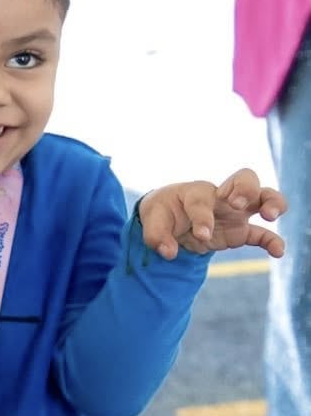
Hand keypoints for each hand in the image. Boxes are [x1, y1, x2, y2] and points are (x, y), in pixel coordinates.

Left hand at [138, 168, 287, 260]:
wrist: (171, 220)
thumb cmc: (163, 214)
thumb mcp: (153, 222)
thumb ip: (157, 236)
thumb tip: (168, 253)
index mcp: (195, 191)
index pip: (202, 201)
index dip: (202, 218)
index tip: (201, 234)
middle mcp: (220, 197)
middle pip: (245, 178)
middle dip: (245, 188)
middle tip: (236, 204)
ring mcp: (235, 213)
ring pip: (264, 197)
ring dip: (272, 203)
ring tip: (269, 215)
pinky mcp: (241, 231)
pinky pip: (262, 233)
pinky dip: (272, 241)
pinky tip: (278, 252)